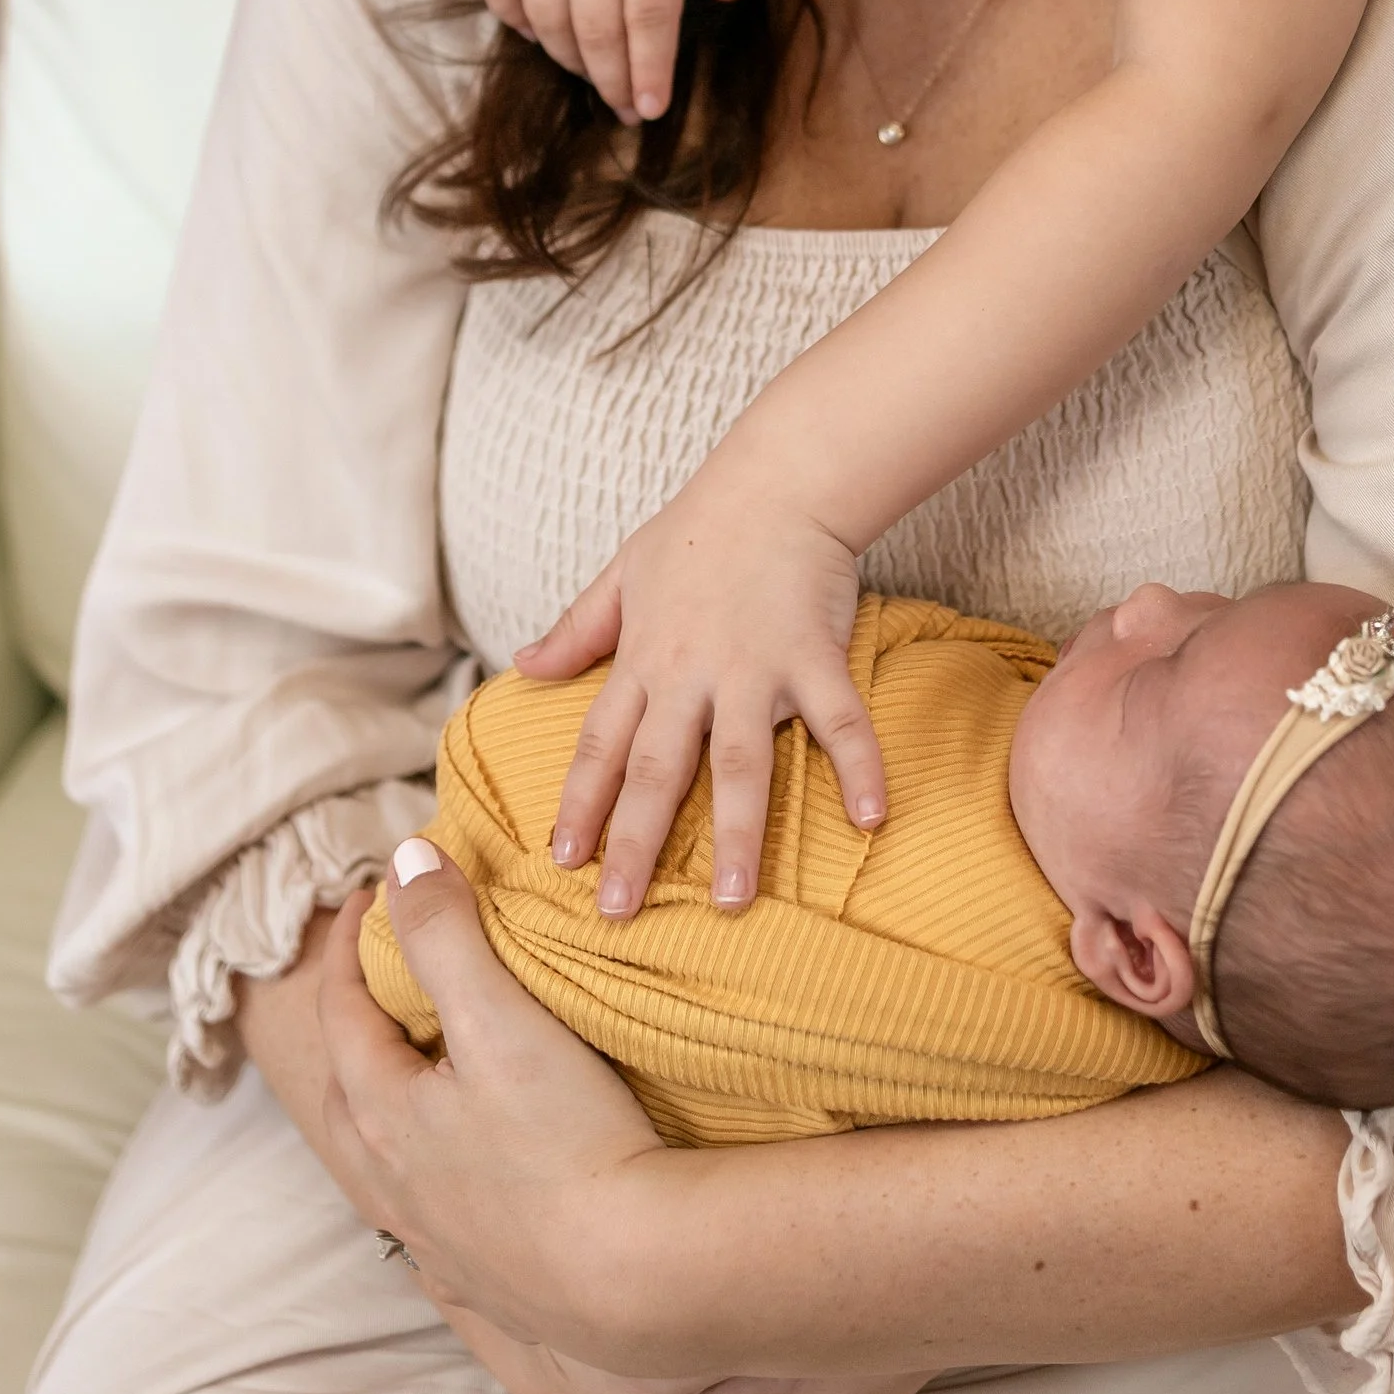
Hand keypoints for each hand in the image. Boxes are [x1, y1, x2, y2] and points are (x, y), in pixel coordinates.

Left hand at [331, 856, 918, 1393]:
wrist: (630, 1275)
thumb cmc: (565, 1141)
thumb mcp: (499, 1018)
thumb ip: (445, 936)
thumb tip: (402, 862)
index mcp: (385, 1116)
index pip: (342, 1015)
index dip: (350, 948)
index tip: (368, 899)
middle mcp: (394, 1187)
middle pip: (344, 1100)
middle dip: (348, 1034)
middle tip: (372, 986)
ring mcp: (436, 1245)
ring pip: (378, 1175)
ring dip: (378, 1119)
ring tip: (403, 1088)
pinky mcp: (484, 1285)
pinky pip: (426, 1236)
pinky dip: (422, 1197)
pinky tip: (451, 1201)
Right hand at [478, 0, 738, 125]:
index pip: (649, 17)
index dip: (653, 69)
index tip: (655, 107)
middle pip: (597, 30)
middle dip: (615, 81)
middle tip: (629, 109)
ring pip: (546, 18)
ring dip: (570, 57)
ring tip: (593, 75)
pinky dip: (515, 18)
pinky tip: (537, 32)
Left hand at [513, 476, 882, 915]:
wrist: (778, 481)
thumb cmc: (700, 528)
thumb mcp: (622, 573)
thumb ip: (577, 628)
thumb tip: (521, 666)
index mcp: (644, 659)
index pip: (600, 744)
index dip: (580, 804)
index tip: (561, 861)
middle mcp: (692, 673)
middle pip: (656, 770)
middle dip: (634, 844)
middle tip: (617, 912)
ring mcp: (754, 668)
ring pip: (738, 763)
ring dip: (734, 834)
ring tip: (730, 900)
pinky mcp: (813, 655)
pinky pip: (839, 720)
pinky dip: (859, 767)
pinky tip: (872, 819)